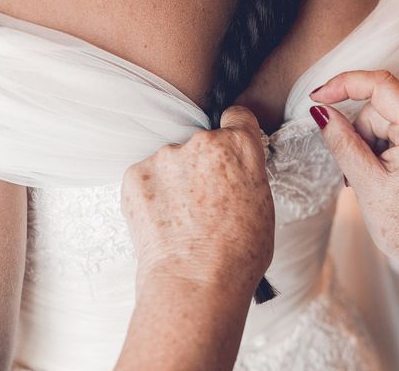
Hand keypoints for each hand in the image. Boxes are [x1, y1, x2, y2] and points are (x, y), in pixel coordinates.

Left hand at [120, 105, 274, 296]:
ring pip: (172, 161)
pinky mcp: (136, 173)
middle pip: (203, 142)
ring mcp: (166, 156)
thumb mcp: (262, 205)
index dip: (234, 132)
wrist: (196, 282)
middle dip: (203, 165)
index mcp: (240, 146)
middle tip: (205, 202)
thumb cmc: (238, 254)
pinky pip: (148, 176)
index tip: (228, 147)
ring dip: (176, 179)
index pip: (237, 117)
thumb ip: (246, 173)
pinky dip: (153, 194)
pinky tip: (163, 221)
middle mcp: (203, 141)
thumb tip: (234, 171)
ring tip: (182, 219)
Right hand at [309, 70, 398, 267]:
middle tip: (357, 167)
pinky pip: (393, 121)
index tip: (317, 97)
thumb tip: (319, 110)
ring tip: (369, 172)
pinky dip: (378, 140)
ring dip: (368, 137)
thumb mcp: (364, 181)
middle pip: (379, 103)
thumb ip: (341, 140)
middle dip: (360, 130)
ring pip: (383, 112)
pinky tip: (377, 167)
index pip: (381, 85)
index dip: (344, 84)